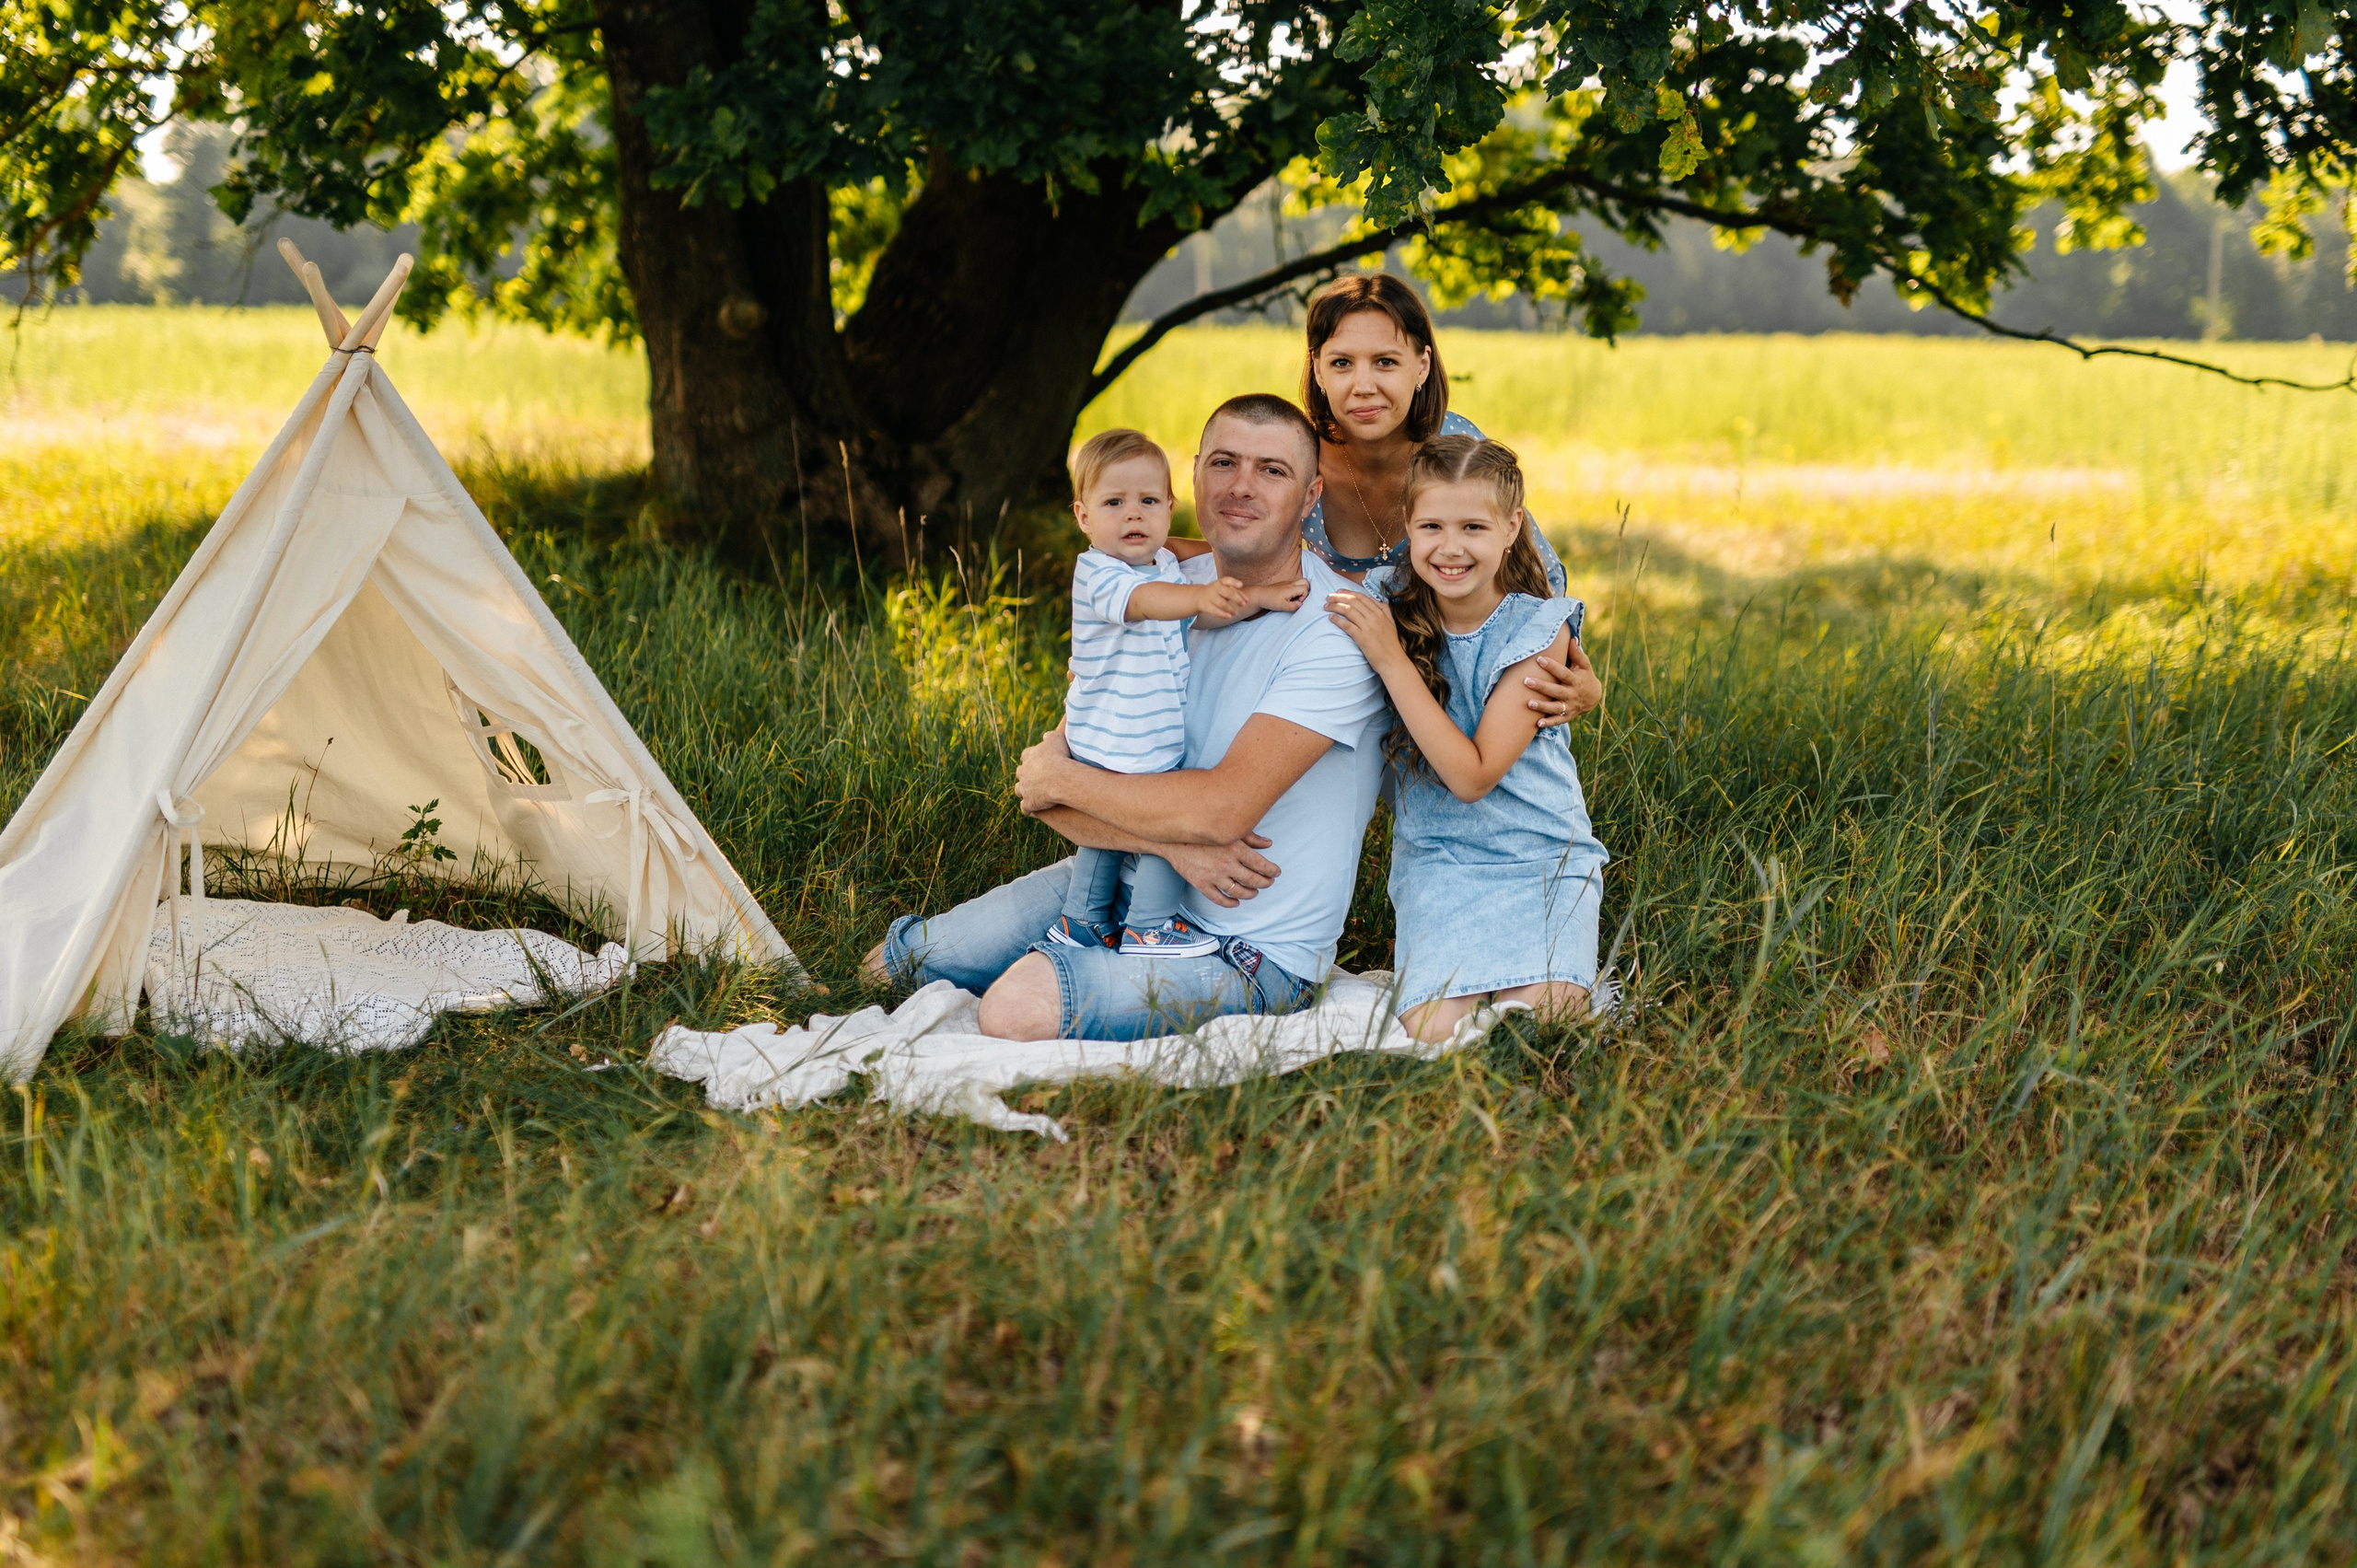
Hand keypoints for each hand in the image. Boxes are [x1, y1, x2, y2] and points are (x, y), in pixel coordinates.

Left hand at [1014, 726, 1076, 813]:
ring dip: (1025, 792)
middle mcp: (1023, 772)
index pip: (1026, 756)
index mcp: (1029, 756)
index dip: (1032, 759)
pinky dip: (1028, 808)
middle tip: (1036, 778)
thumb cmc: (1060, 757)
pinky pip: (1026, 808)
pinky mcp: (1029, 803)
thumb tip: (1045, 736)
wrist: (1060, 779)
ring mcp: (1024, 788)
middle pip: (1021, 773)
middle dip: (1026, 775)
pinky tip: (1033, 810)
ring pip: (1019, 790)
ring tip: (1033, 794)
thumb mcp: (1056, 739)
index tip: (1038, 761)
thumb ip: (1050, 736)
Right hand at [1164, 835, 1279, 907]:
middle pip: (1253, 880)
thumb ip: (1251, 837)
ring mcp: (1213, 876)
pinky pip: (1219, 899)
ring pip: (1238, 892)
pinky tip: (1236, 901)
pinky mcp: (1201, 884)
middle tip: (1269, 882)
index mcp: (1235, 848)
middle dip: (1265, 883)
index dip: (1272, 871)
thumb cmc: (1203, 831)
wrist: (1173, 837)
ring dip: (1250, 894)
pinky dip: (1230, 903)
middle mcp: (1226, 864)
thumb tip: (1269, 844)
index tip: (1276, 872)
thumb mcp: (1228, 830)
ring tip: (1254, 892)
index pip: (1261, 864)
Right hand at [1200, 576, 1251, 621]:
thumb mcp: (1226, 588)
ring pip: (1221, 603)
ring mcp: (1210, 597)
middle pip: (1227, 592)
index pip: (1228, 580)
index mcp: (1222, 582)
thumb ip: (1237, 592)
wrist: (1199, 596)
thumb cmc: (1218, 591)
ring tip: (1235, 612)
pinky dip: (1222, 614)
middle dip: (1236, 598)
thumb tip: (1246, 600)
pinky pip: (1214, 611)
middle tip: (1243, 604)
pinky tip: (1229, 616)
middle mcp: (1216, 588)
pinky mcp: (1206, 606)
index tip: (1241, 585)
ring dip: (1230, 608)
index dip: (1234, 582)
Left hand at [1251, 577, 1309, 613]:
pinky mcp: (1284, 584)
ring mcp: (1287, 583)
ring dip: (1301, 589)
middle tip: (1300, 598)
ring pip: (1300, 582)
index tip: (1297, 602)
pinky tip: (1290, 596)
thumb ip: (1293, 606)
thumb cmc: (1270, 600)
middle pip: (1305, 581)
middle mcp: (1290, 583)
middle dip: (1306, 590)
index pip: (1305, 589)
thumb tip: (1301, 604)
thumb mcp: (1282, 606)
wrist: (1260, 595)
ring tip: (1295, 598)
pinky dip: (1296, 589)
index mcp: (1291, 588)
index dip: (1304, 596)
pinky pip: (1294, 584)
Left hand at [1323, 589, 1403, 668]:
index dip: (1348, 592)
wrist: (1393, 661)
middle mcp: (1374, 617)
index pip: (1361, 597)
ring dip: (1335, 606)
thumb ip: (1384, 609)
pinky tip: (1331, 618)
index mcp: (1380, 612)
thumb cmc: (1391, 644)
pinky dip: (1337, 620)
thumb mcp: (1391, 623)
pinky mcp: (1362, 637)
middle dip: (1338, 597)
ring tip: (1326, 606)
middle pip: (1353, 601)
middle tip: (1328, 597)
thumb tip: (1373, 600)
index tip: (1339, 592)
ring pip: (1348, 610)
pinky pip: (1347, 625)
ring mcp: (1367, 627)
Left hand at [1525, 639, 1601, 728]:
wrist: (1593, 698)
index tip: (1539, 659)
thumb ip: (1577, 653)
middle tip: (1526, 681)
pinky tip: (1537, 723)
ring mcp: (1569, 707)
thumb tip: (1572, 638)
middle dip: (1541, 687)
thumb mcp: (1584, 665)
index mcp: (1575, 680)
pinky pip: (1557, 721)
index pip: (1563, 673)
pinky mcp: (1566, 716)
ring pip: (1555, 708)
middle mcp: (1572, 694)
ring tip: (1529, 703)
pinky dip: (1548, 723)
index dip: (1552, 666)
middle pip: (1556, 691)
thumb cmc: (1584, 676)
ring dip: (1542, 707)